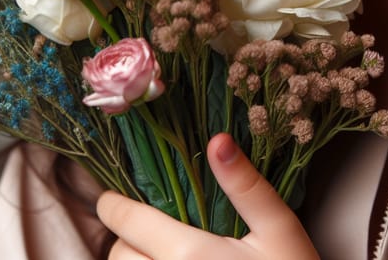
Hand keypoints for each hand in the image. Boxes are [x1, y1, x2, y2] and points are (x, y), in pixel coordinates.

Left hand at [97, 133, 319, 259]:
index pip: (130, 222)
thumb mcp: (278, 228)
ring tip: (153, 254)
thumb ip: (246, 186)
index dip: (113, 205)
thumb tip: (218, 140)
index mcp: (188, 254)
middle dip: (126, 237)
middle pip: (119, 256)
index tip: (109, 197)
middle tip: (144, 227)